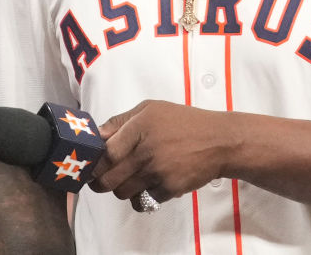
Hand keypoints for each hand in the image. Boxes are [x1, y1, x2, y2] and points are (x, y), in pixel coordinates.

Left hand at [88, 100, 231, 206]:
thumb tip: (97, 135)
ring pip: (122, 193)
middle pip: (109, 179)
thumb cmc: (183, 122)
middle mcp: (146, 151)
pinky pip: (143, 201)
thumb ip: (121, 121)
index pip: (105, 154)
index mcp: (139, 128)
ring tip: (129, 179)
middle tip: (102, 179)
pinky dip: (142, 196)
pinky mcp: (169, 189)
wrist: (219, 141)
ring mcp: (158, 172)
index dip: (94, 163)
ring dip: (121, 189)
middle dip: (100, 182)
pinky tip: (149, 184)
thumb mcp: (150, 109)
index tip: (91, 165)